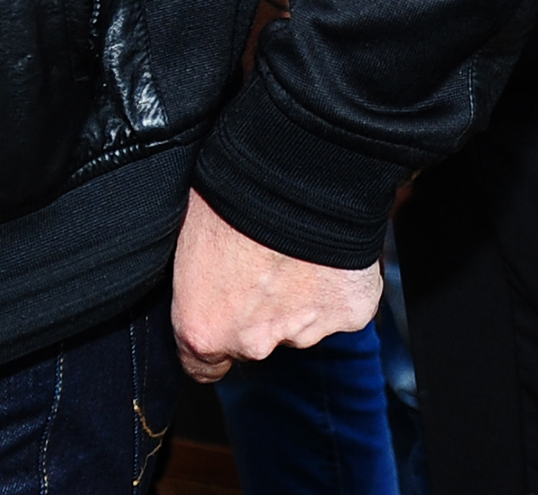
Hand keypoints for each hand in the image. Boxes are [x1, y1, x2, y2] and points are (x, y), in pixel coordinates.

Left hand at [167, 189, 380, 382]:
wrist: (297, 170)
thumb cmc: (232, 191)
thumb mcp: (187, 234)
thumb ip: (196, 275)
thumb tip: (196, 269)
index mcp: (203, 327)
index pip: (204, 365)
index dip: (215, 331)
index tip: (224, 310)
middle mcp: (254, 342)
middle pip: (257, 340)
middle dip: (261, 308)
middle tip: (264, 260)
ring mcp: (306, 330)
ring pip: (302, 322)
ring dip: (300, 295)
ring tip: (298, 250)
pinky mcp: (350, 312)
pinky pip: (342, 304)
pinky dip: (339, 284)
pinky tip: (330, 252)